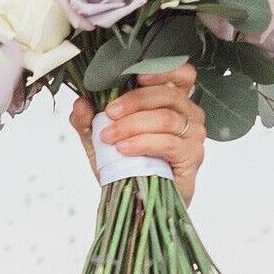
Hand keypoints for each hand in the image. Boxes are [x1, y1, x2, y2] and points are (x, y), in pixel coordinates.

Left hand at [70, 66, 203, 203]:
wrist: (138, 203)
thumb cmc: (128, 168)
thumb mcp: (102, 142)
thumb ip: (89, 122)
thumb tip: (79, 104)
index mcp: (174, 102)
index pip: (183, 74)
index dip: (163, 70)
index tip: (136, 77)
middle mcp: (189, 115)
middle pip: (167, 94)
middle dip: (133, 101)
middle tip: (108, 114)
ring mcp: (194, 135)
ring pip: (166, 118)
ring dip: (132, 125)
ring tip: (109, 136)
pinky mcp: (192, 156)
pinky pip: (168, 143)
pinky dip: (143, 143)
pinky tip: (124, 149)